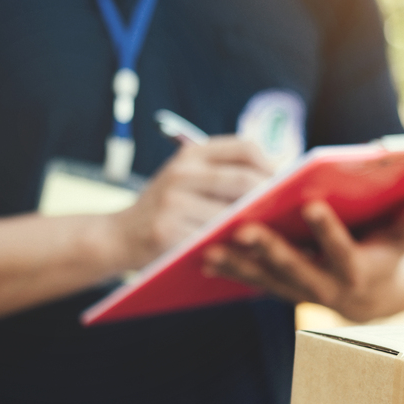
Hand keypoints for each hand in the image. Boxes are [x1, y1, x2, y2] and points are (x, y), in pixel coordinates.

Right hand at [109, 137, 272, 271]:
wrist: (117, 236)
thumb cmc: (165, 210)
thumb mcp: (187, 179)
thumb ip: (223, 174)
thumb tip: (281, 182)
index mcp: (192, 154)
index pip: (246, 148)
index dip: (272, 166)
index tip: (285, 186)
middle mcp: (182, 172)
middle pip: (245, 179)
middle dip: (272, 198)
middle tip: (287, 216)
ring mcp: (174, 202)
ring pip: (234, 213)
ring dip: (258, 226)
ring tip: (274, 236)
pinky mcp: (169, 232)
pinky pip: (214, 240)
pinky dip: (236, 248)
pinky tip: (248, 254)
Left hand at [200, 196, 403, 321]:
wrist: (381, 296)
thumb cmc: (393, 252)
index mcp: (360, 271)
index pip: (342, 251)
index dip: (328, 230)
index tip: (310, 205)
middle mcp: (329, 289)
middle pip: (297, 269)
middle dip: (270, 249)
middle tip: (243, 228)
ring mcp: (303, 293)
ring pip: (268, 280)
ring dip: (239, 264)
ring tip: (210, 245)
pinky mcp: (285, 291)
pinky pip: (255, 283)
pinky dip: (232, 272)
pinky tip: (204, 257)